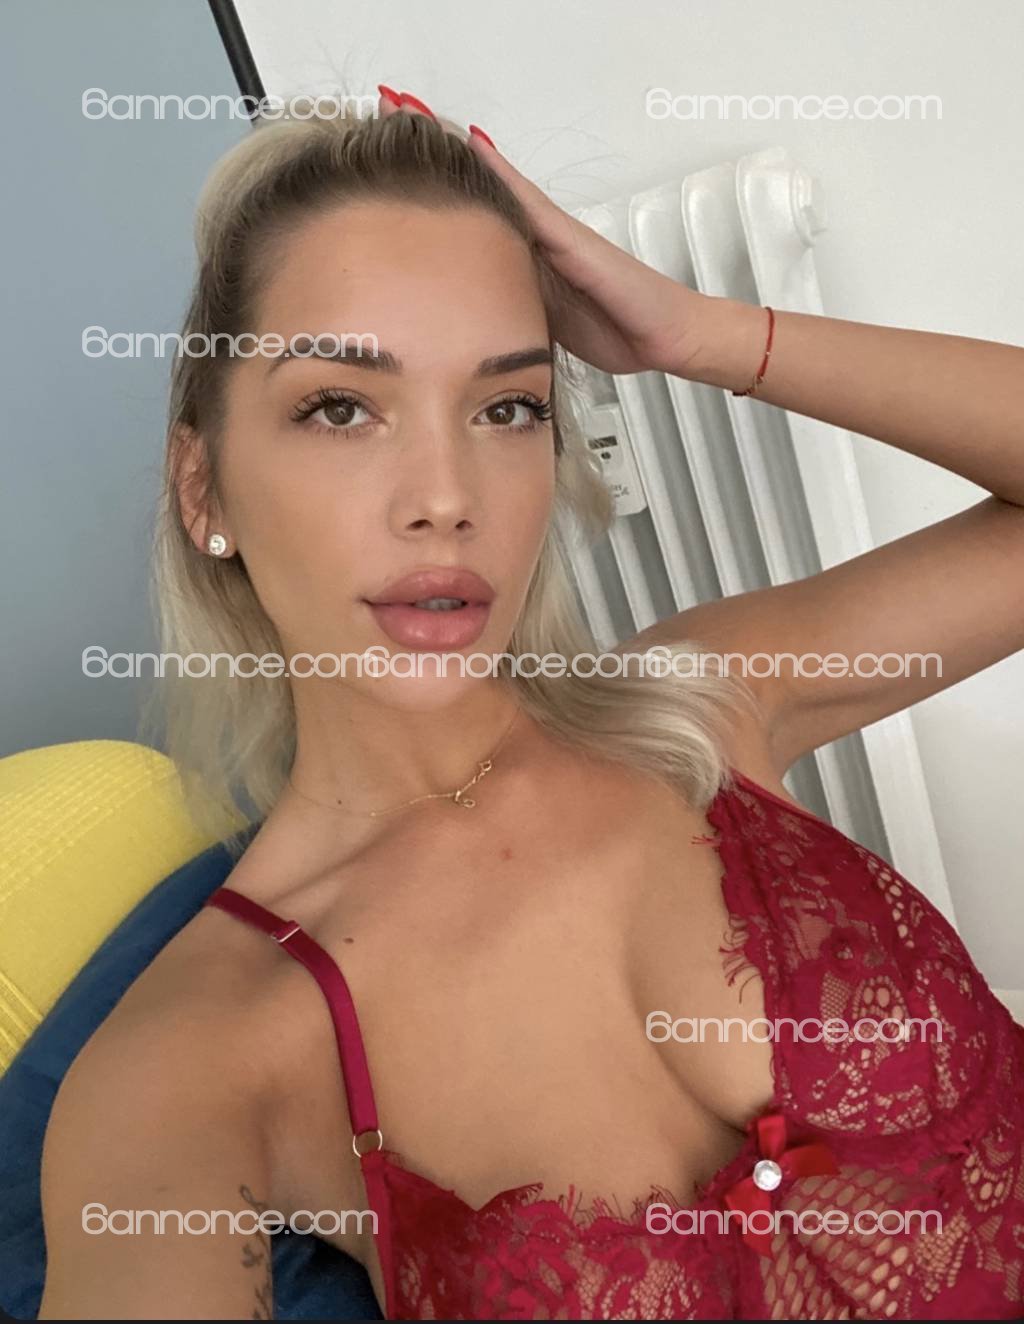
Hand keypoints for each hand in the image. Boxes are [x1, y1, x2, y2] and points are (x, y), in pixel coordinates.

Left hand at [375, 89, 710, 376]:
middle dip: (435, 154)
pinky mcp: (570, 239)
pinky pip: (526, 202)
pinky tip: (471, 149)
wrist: (666, 336)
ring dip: (456, 152)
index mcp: (530, 261)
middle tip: (390, 109)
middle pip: (479, 188)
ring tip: (411, 110)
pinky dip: (498, 175)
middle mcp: (539, 239)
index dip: (438, 188)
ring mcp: (555, 233)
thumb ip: (515, 312)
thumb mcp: (547, 325)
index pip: (475, 216)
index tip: (396, 158)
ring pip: (497, 185)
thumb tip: (471, 324)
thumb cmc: (616, 330)